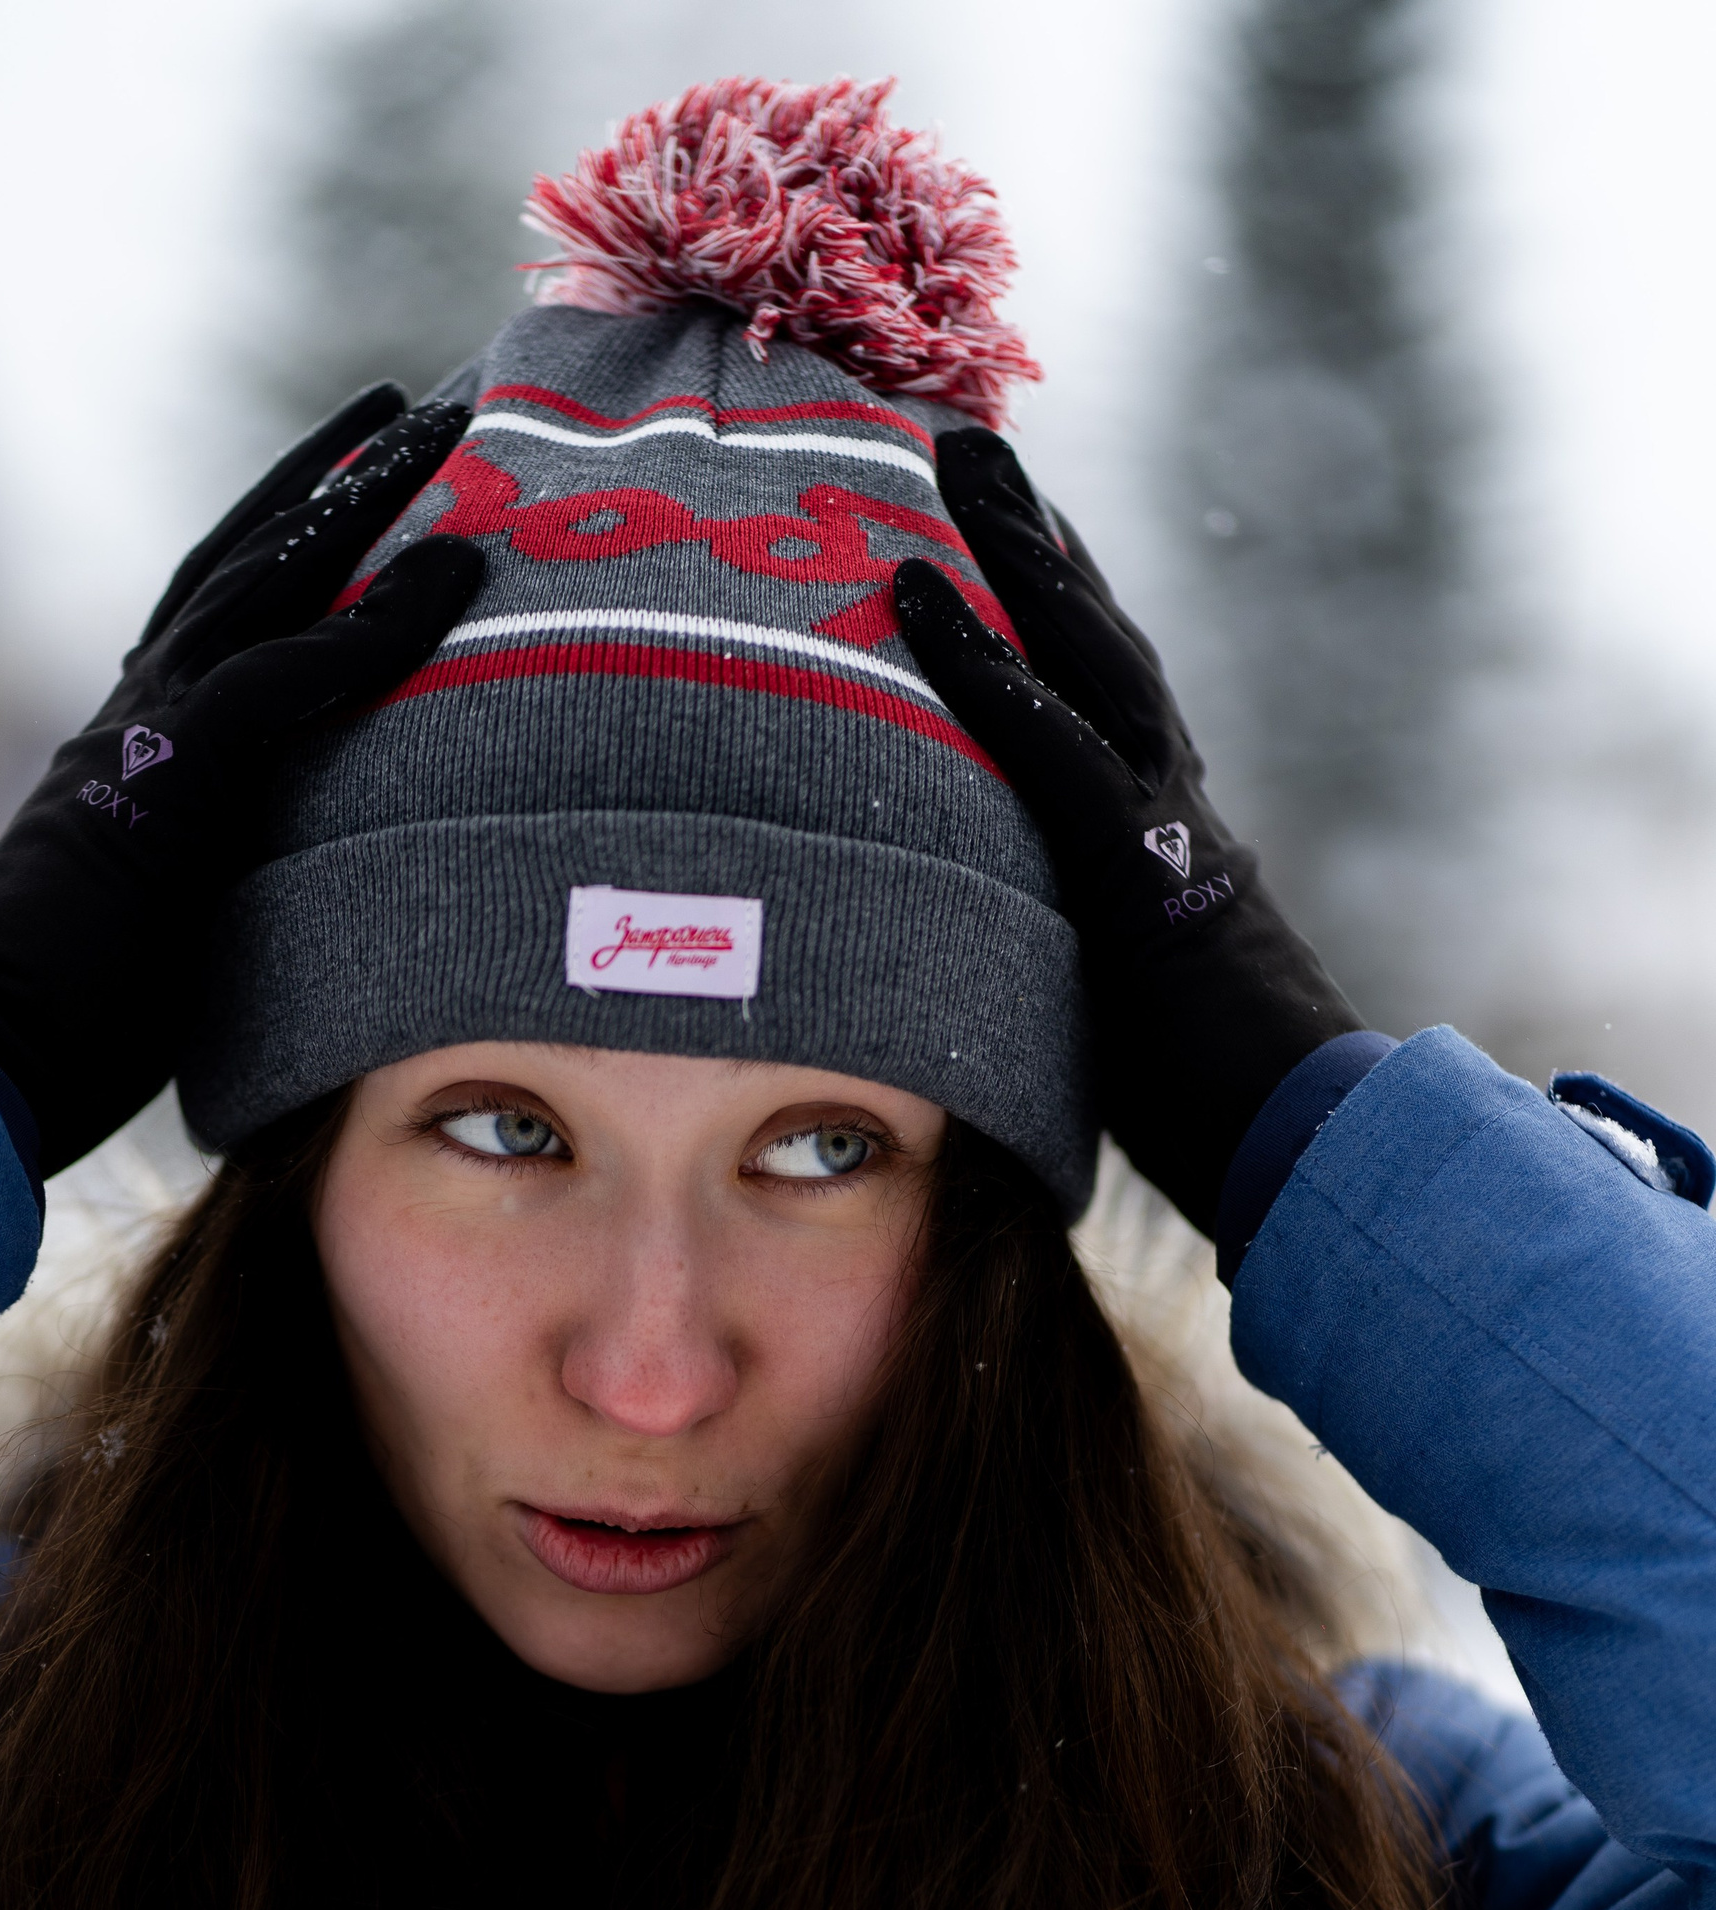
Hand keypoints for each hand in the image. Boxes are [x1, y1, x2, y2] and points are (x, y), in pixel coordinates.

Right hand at [0, 386, 484, 1174]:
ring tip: (440, 430)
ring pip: (265, 580)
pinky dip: (366, 630)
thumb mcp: (180, 927)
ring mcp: (148, 734)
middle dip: (329, 476)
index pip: (222, 616)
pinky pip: (282, 681)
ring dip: (359, 500)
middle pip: (245, 557)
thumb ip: (233, 881)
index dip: (292, 547)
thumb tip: (312, 905)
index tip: (358, 495)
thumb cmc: (77, 1026)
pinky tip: (445, 578)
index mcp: (140, 742)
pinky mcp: (170, 782)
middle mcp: (139, 710)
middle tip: (409, 404)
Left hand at [894, 429, 1360, 1236]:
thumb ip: (1083, 985)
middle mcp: (1173, 808)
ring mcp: (1161, 829)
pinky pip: (1045, 749)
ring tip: (954, 461)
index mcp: (1170, 846)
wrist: (1306, 1152)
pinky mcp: (1132, 873)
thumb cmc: (1219, 1121)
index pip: (1107, 707)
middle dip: (1036, 538)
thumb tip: (1008, 1000)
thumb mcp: (1130, 1030)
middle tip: (972, 441)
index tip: (1016, 539)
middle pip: (1100, 643)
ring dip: (1016, 554)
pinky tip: (919, 596)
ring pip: (1086, 657)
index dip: (1059, 619)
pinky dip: (982, 670)